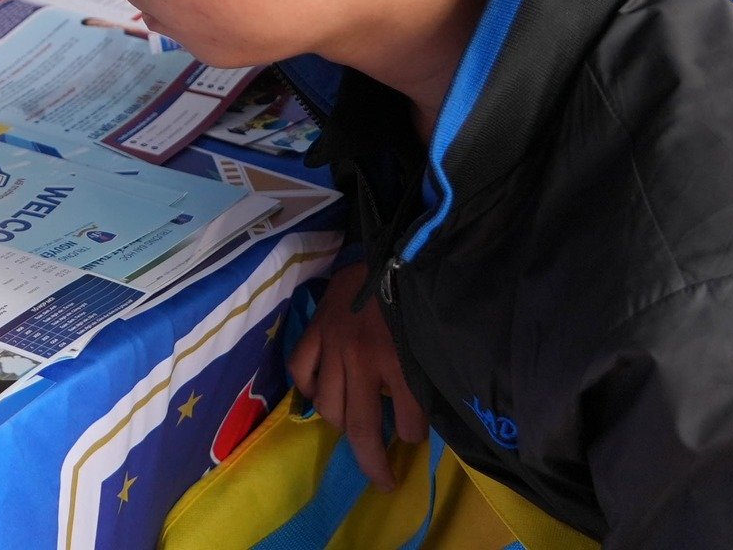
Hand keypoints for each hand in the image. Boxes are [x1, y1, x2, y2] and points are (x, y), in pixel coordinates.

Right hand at [286, 262, 428, 489]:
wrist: (392, 251)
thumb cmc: (417, 299)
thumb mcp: (431, 340)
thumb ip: (424, 378)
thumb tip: (421, 416)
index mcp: (398, 360)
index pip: (408, 420)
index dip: (414, 437)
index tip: (416, 441)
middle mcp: (362, 358)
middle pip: (360, 426)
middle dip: (374, 461)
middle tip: (383, 480)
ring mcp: (333, 343)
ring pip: (328, 405)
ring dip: (341, 424)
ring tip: (354, 429)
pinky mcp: (315, 329)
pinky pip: (301, 369)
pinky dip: (309, 387)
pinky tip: (320, 395)